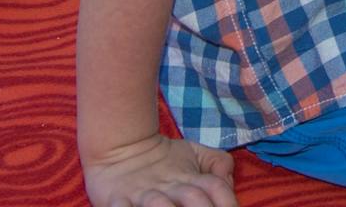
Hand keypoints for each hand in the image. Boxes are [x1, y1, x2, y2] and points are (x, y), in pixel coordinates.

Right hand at [82, 133, 236, 206]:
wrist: (121, 145)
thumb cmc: (163, 157)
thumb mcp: (194, 153)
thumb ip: (218, 162)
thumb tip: (228, 180)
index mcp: (189, 176)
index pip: (216, 186)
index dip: (227, 200)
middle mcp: (169, 186)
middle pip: (193, 198)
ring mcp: (142, 194)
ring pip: (158, 205)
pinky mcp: (117, 199)